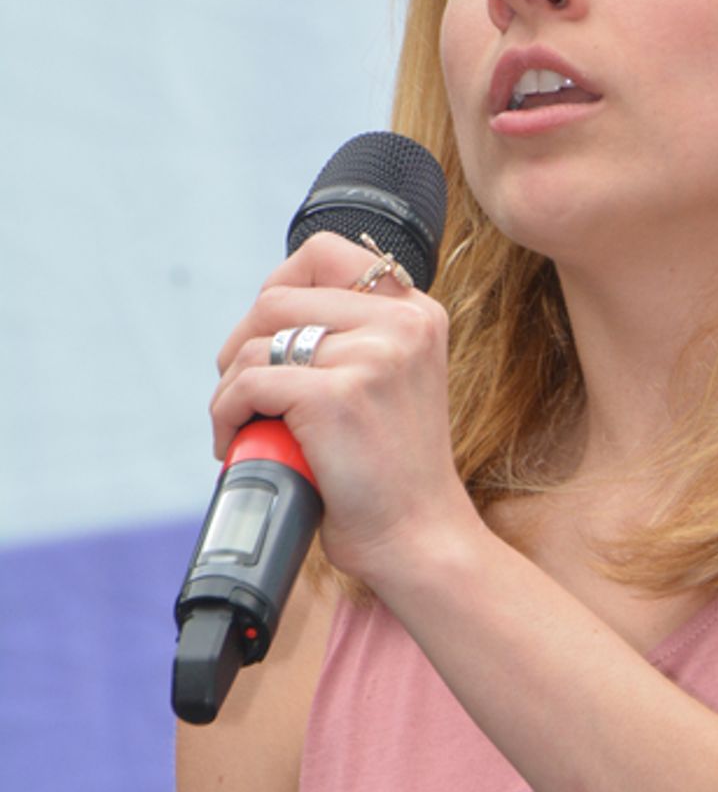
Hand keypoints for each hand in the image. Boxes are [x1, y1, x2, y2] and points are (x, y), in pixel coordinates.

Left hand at [210, 232, 477, 586]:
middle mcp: (402, 325)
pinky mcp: (336, 397)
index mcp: (418, 313)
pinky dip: (226, 415)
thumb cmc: (393, 471)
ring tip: (243, 427)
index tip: (265, 332)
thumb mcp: (396, 380)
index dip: (278, 285)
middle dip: (240, 344)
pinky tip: (235, 443)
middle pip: (277, 298)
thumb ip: (359, 336)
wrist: (417, 537)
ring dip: (230, 388)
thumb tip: (273, 309)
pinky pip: (248, 385)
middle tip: (242, 392)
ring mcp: (372, 358)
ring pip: (255, 345)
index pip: (325, 254)